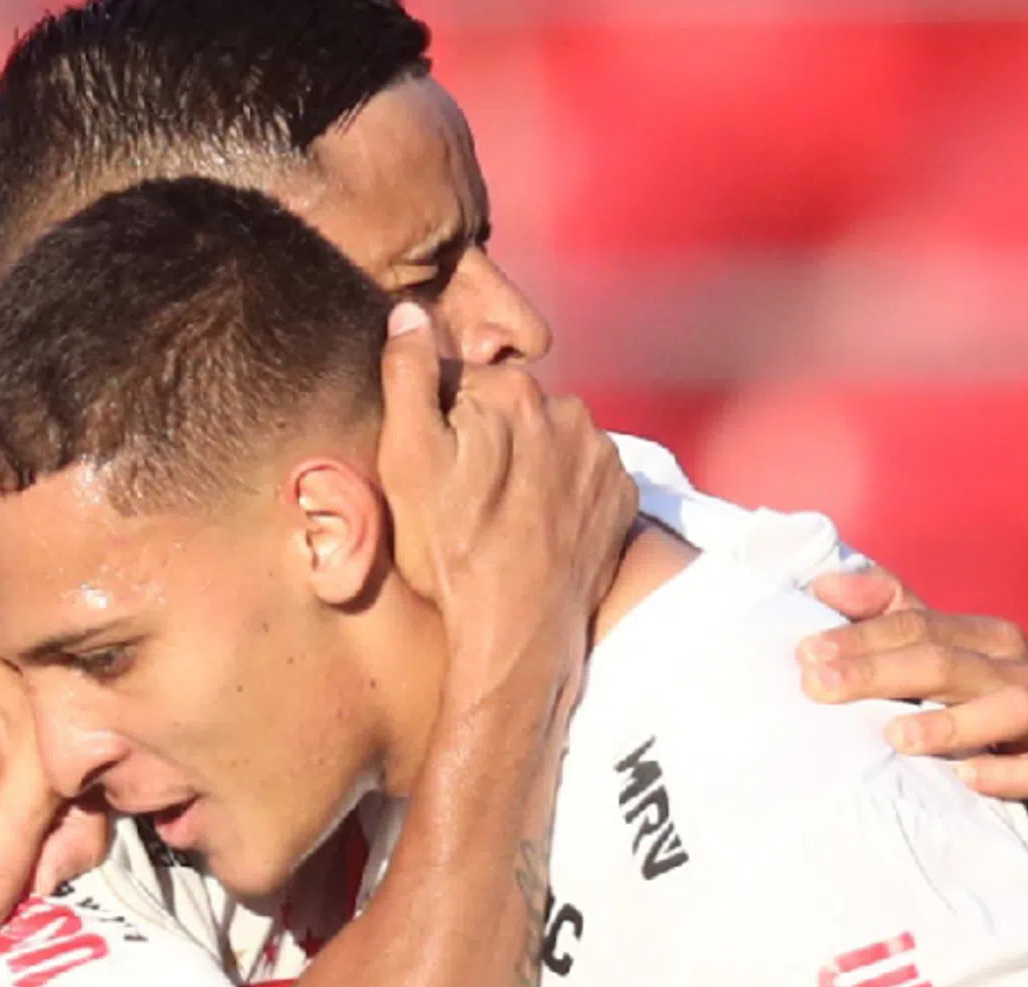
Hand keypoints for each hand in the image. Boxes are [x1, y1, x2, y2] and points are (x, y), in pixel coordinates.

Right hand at [375, 302, 636, 681]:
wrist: (517, 633)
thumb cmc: (451, 551)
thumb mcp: (405, 462)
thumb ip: (407, 376)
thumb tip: (409, 312)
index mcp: (513, 393)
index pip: (463, 381)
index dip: (438, 422)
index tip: (434, 468)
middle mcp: (569, 412)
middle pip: (511, 408)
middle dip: (488, 437)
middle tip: (465, 498)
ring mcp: (603, 456)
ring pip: (549, 439)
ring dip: (527, 463)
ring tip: (502, 515)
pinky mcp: (622, 495)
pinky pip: (582, 474)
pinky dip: (560, 491)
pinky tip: (535, 525)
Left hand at [798, 565, 1027, 872]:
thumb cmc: (981, 716)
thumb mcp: (939, 664)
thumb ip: (888, 620)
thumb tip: (822, 584)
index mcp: (987, 639)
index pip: (916, 625)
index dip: (859, 637)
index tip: (804, 653)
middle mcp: (1023, 672)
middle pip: (948, 662)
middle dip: (878, 672)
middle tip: (819, 688)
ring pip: (1011, 708)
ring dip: (950, 723)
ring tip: (895, 736)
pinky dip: (1008, 774)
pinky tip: (966, 778)